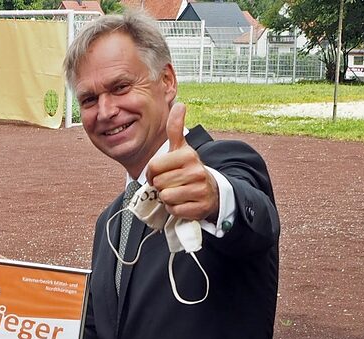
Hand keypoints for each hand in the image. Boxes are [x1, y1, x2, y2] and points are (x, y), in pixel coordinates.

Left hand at [146, 103, 218, 221]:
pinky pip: (174, 210)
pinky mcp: (199, 207)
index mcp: (188, 155)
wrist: (211, 190)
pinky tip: (184, 202)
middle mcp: (196, 171)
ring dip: (168, 198)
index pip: (154, 167)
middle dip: (161, 186)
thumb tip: (179, 104)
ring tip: (178, 192)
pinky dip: (175, 209)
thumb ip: (176, 128)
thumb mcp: (182, 148)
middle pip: (159, 183)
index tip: (159, 173)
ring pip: (166, 197)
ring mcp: (199, 190)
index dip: (152, 173)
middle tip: (172, 183)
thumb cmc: (189, 169)